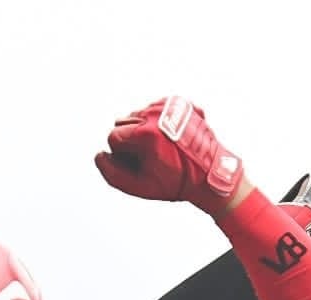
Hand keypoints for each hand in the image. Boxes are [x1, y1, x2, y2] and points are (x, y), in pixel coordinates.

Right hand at [94, 96, 243, 214]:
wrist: (211, 175)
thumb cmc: (177, 183)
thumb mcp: (141, 188)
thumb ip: (113, 174)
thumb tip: (99, 155)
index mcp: (146, 133)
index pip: (113, 138)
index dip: (124, 155)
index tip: (141, 164)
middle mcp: (156, 114)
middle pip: (123, 122)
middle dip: (131, 141)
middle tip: (152, 157)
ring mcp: (169, 105)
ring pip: (138, 114)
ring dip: (143, 130)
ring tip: (162, 147)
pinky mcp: (179, 102)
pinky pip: (155, 108)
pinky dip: (158, 122)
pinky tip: (170, 138)